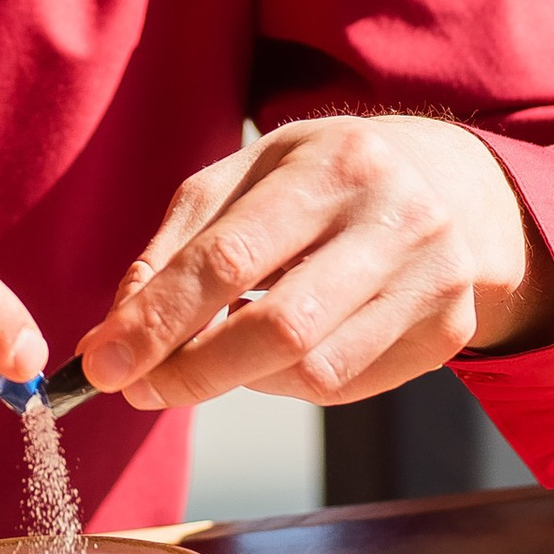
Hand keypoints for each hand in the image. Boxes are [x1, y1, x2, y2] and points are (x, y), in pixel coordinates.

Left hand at [76, 116, 553, 414]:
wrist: (450, 185)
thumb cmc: (319, 181)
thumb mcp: (243, 180)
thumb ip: (173, 251)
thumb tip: (110, 339)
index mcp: (334, 164)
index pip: (230, 258)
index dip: (158, 320)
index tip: (103, 364)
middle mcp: (395, 219)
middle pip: (280, 328)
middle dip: (193, 371)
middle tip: (139, 388)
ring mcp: (433, 280)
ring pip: (312, 369)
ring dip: (240, 376)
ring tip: (213, 354)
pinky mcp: (447, 331)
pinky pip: (344, 385)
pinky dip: (287, 381)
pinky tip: (276, 351)